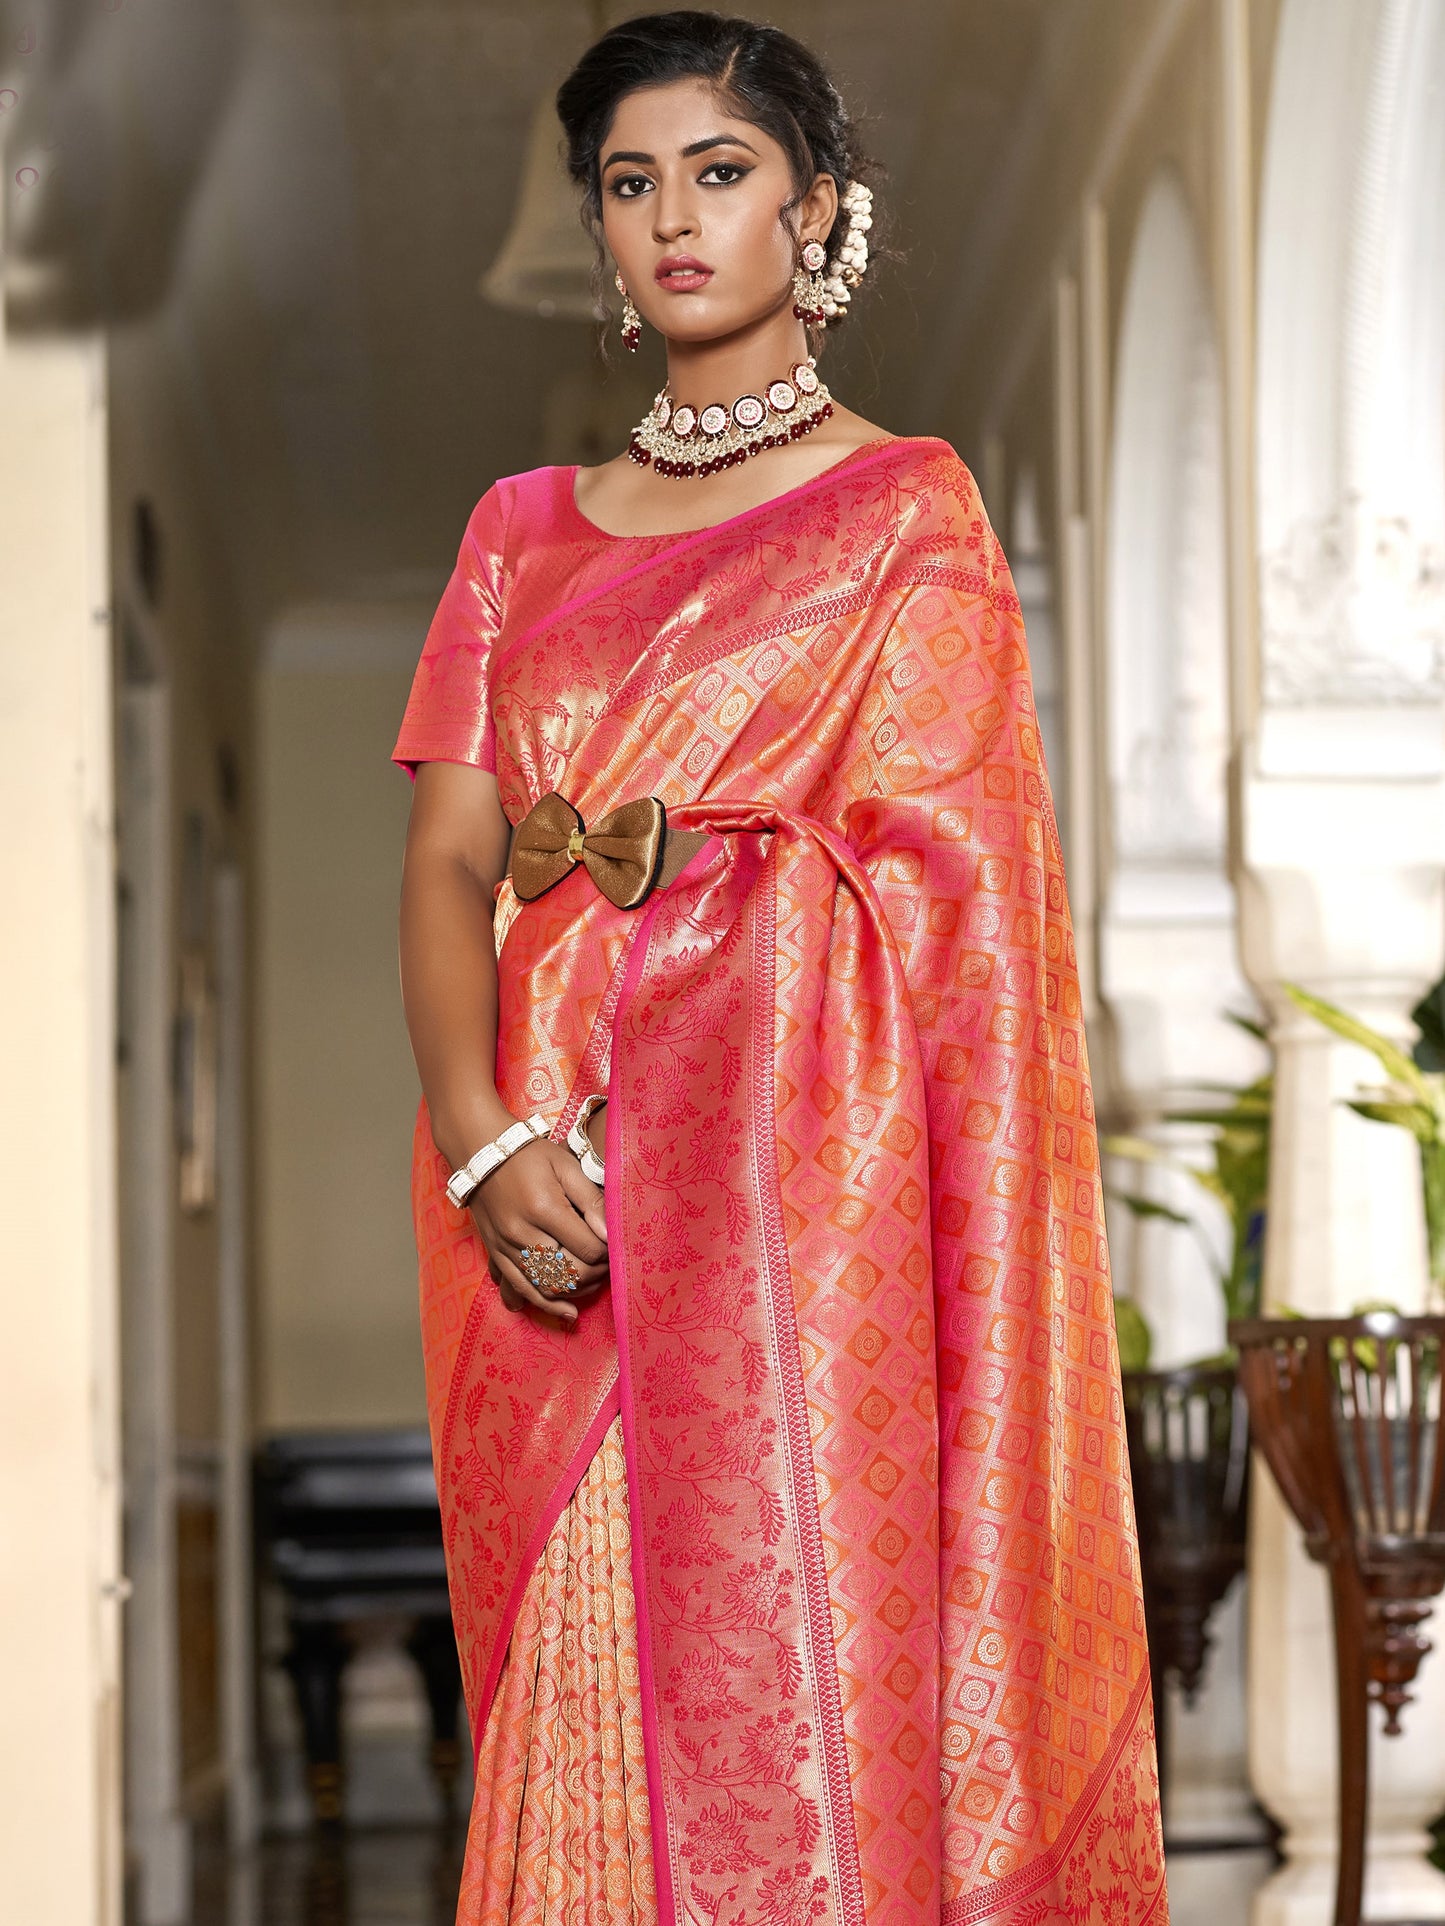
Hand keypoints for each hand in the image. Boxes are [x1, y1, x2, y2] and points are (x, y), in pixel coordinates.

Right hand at [467, 1138, 607, 1326]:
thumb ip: (591, 1200)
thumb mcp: (566, 1166)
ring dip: (576, 1292)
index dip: (607, 1252)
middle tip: (608, 1265)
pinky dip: (545, 1303)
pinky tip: (566, 1312)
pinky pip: (521, 1289)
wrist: (480, 1152)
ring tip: (593, 1285)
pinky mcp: (495, 1254)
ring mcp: (505, 1247)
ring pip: (546, 1287)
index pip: (588, 1248)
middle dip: (596, 1275)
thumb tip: (610, 1234)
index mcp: (544, 1208)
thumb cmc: (528, 1155)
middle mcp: (522, 1233)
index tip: (614, 1245)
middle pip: (569, 1273)